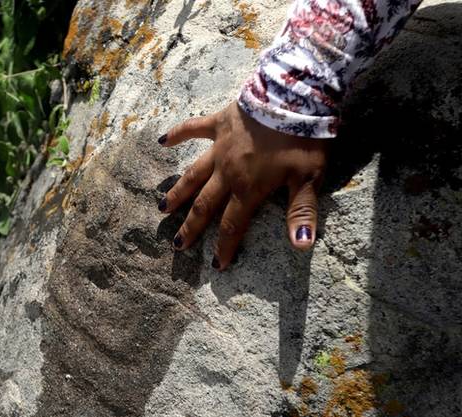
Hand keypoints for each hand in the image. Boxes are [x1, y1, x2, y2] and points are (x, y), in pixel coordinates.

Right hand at [157, 101, 328, 269]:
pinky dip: (178, 134)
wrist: (294, 95)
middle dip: (191, 227)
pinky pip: (194, 129)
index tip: (215, 265)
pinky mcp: (219, 123)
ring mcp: (220, 147)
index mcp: (248, 188)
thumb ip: (301, 212)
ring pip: (193, 175)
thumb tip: (301, 246)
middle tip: (177, 244)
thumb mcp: (310, 178)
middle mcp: (227, 172)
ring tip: (163, 208)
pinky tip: (162, 141)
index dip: (223, 247)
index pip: (232, 225)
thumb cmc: (304, 138)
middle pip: (204, 205)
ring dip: (178, 192)